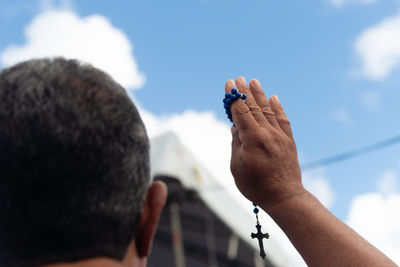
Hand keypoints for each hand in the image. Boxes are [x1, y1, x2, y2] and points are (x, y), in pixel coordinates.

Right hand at [226, 77, 303, 211]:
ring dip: (260, 95)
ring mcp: (280, 136)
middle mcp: (267, 133)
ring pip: (268, 110)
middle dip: (245, 92)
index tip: (229, 84)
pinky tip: (274, 98)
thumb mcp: (237, 167)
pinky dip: (278, 108)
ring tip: (254, 81)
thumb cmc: (256, 185)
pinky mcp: (289, 141)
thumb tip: (236, 127)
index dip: (234, 97)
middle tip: (239, 78)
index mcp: (253, 139)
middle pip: (254, 107)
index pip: (241, 112)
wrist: (284, 197)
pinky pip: (283, 120)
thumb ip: (236, 144)